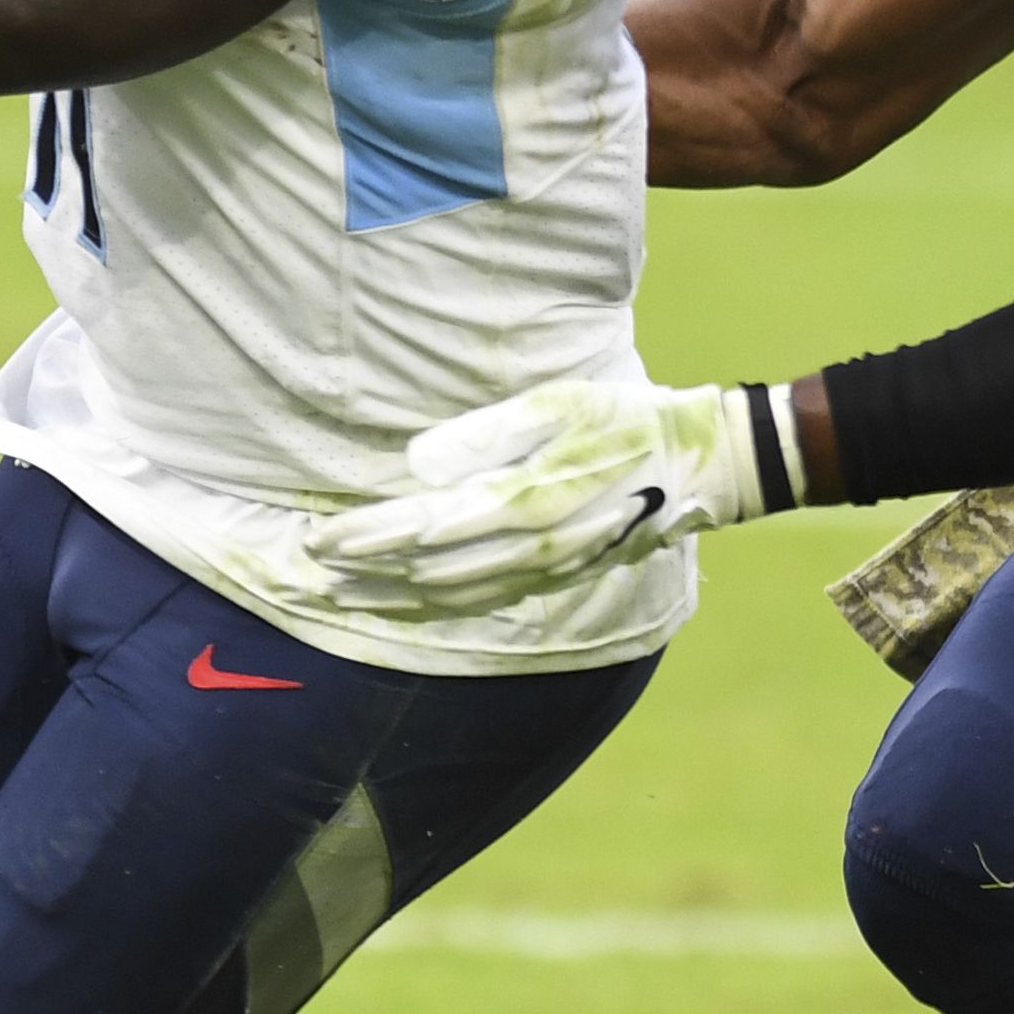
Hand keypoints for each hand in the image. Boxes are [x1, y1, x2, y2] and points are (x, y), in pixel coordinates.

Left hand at [297, 378, 781, 612]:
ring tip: (341, 595)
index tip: (315, 539)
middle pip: (422, 572)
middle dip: (360, 574)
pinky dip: (435, 609)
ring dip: (390, 598)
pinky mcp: (558, 576)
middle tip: (306, 572)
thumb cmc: (628, 419)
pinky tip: (408, 604)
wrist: (707, 464)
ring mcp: (545, 570)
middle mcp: (528, 549)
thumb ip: (485, 435)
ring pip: (448, 597)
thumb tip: (415, 465)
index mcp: (521, 502)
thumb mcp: (559, 404)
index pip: (419, 528)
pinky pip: (483, 603)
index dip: (363, 538)